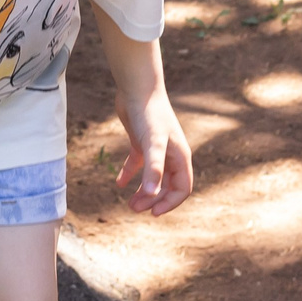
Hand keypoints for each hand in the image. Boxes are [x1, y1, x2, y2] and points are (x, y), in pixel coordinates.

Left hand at [115, 84, 194, 214]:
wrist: (137, 87)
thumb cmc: (149, 114)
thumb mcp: (152, 143)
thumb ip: (153, 169)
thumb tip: (151, 196)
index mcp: (180, 156)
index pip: (182, 188)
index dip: (170, 203)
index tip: (153, 213)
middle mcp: (170, 154)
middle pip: (168, 186)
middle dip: (153, 200)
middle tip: (134, 209)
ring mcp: (156, 148)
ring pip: (153, 177)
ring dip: (143, 192)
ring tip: (129, 204)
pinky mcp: (141, 141)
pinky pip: (137, 163)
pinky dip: (129, 174)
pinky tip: (119, 183)